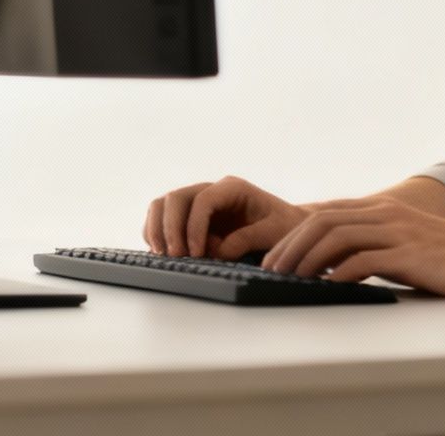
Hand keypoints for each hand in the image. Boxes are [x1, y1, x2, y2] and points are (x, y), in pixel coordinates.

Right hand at [144, 176, 305, 259]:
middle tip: (176, 257)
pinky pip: (163, 220)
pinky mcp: (190, 218)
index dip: (194, 226)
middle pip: (176, 198)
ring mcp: (198, 202)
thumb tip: (218, 252)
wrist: (287, 226)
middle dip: (170, 228)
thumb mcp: (275, 232)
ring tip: (164, 256)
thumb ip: (248, 239)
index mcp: (233, 188)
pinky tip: (165, 254)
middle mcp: (211, 191)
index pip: (203, 200)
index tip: (197, 253)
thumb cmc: (284, 226)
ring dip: (158, 230)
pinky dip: (157, 235)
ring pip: (163, 205)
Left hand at [261, 197, 444, 297]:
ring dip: (307, 258)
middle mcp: (386, 214)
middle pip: (322, 220)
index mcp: (383, 209)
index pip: (325, 212)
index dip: (294, 233)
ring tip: (290, 279)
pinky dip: (338, 274)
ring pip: (336, 236)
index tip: (274, 256)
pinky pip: (363, 260)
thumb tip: (338, 265)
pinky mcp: (409, 254)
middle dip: (291, 244)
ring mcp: (398, 231)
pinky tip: (326, 288)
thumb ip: (375, 246)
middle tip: (271, 270)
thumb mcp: (406, 244)